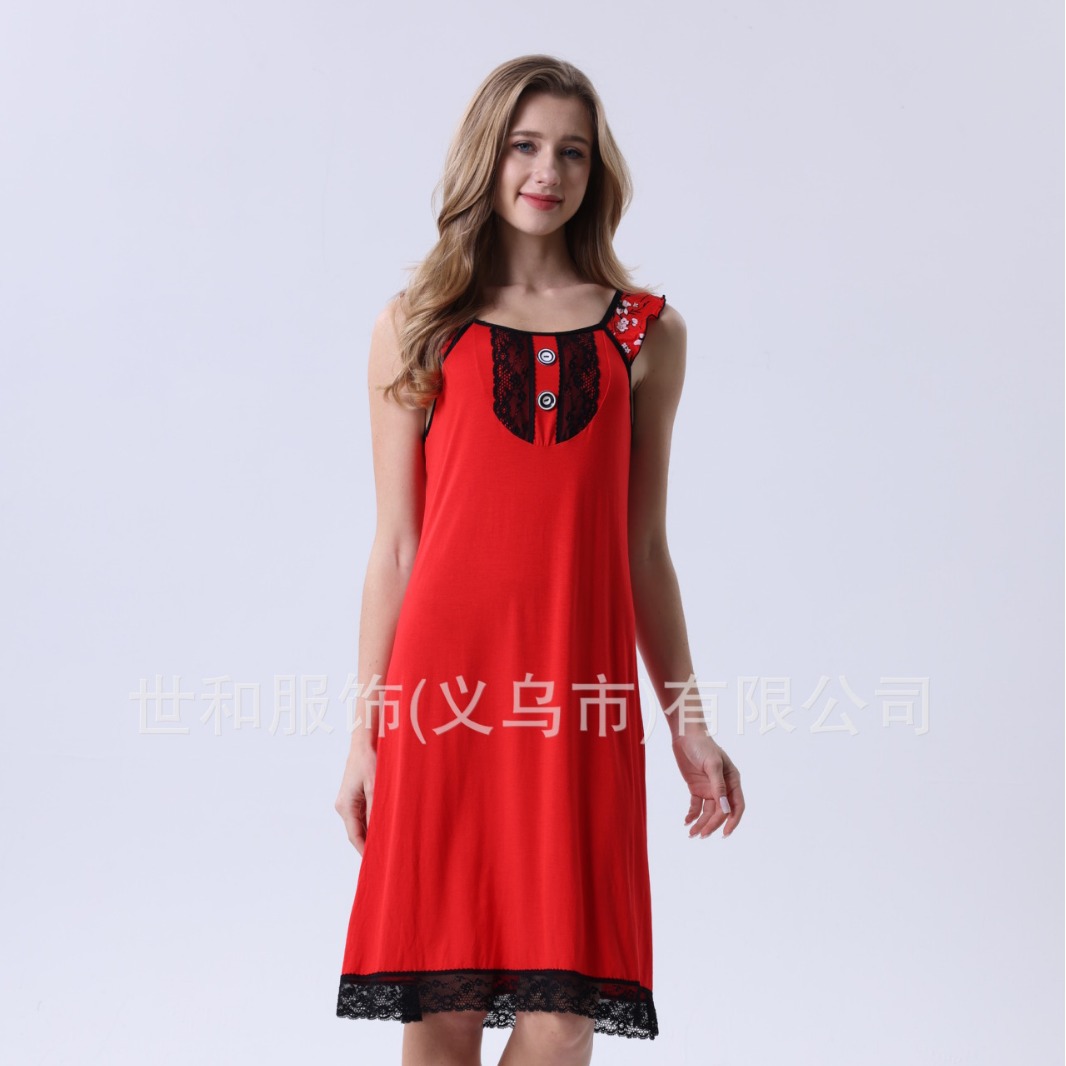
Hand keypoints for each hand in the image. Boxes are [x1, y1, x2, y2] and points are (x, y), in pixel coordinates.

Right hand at [334, 740, 376, 855]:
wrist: (366, 739)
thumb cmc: (369, 759)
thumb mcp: (375, 787)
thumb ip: (375, 811)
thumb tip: (379, 832)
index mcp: (345, 806)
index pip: (354, 836)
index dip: (365, 851)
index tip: (376, 862)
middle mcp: (344, 805)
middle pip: (357, 831)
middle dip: (370, 843)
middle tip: (387, 855)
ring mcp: (350, 799)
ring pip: (362, 822)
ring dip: (374, 831)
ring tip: (389, 843)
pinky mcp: (357, 793)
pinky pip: (365, 812)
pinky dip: (375, 820)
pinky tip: (387, 823)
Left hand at [671, 730, 744, 838]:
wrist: (685, 735)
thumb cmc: (703, 746)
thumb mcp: (712, 764)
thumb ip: (719, 786)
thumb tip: (725, 808)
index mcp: (732, 781)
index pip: (737, 806)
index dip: (732, 821)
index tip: (725, 833)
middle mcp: (723, 787)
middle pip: (721, 812)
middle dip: (712, 824)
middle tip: (701, 835)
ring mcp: (709, 788)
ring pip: (708, 811)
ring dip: (701, 823)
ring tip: (692, 833)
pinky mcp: (696, 788)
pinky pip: (696, 805)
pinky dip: (692, 814)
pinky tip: (687, 821)